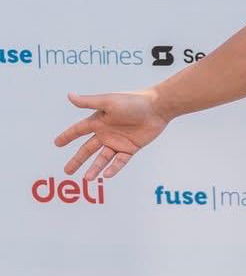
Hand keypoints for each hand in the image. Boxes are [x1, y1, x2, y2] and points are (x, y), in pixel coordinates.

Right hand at [54, 90, 170, 179]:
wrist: (158, 107)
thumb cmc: (133, 101)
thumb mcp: (108, 102)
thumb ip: (88, 102)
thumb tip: (69, 96)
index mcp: (99, 120)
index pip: (79, 130)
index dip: (68, 136)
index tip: (57, 143)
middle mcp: (107, 132)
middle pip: (88, 149)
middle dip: (77, 160)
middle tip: (67, 171)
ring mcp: (119, 141)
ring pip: (103, 158)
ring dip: (94, 168)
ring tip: (87, 179)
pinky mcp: (131, 147)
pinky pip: (120, 161)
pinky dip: (114, 168)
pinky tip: (107, 175)